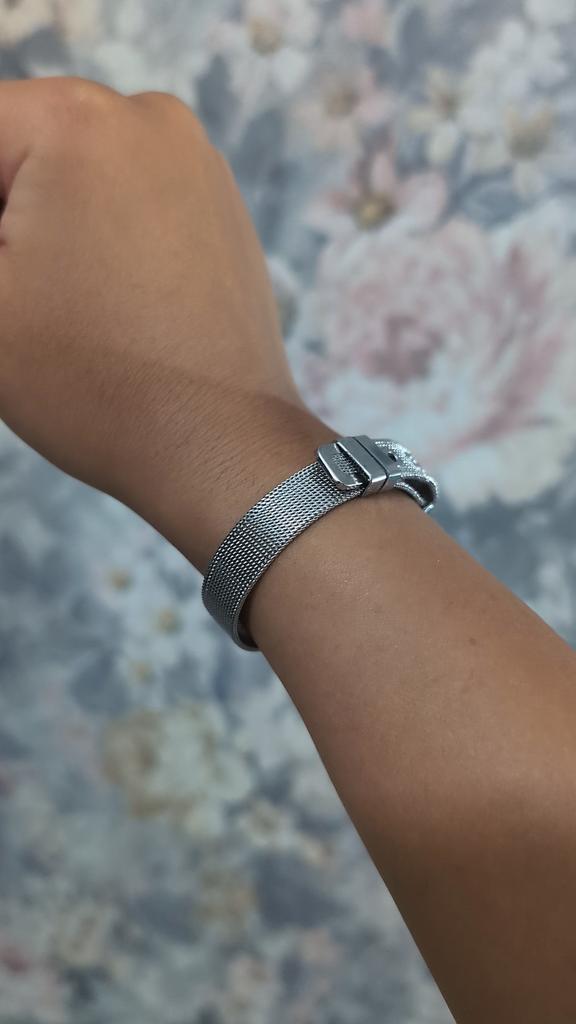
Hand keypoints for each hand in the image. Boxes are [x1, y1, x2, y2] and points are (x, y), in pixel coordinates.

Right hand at [0, 78, 327, 567]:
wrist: (220, 447)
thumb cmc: (95, 385)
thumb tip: (7, 234)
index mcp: (77, 121)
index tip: (7, 287)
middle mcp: (148, 118)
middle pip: (22, 146)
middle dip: (3, 219)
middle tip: (19, 296)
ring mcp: (198, 162)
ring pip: (75, 173)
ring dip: (43, 226)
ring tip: (58, 304)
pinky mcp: (222, 208)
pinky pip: (132, 197)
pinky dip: (98, 233)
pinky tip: (101, 299)